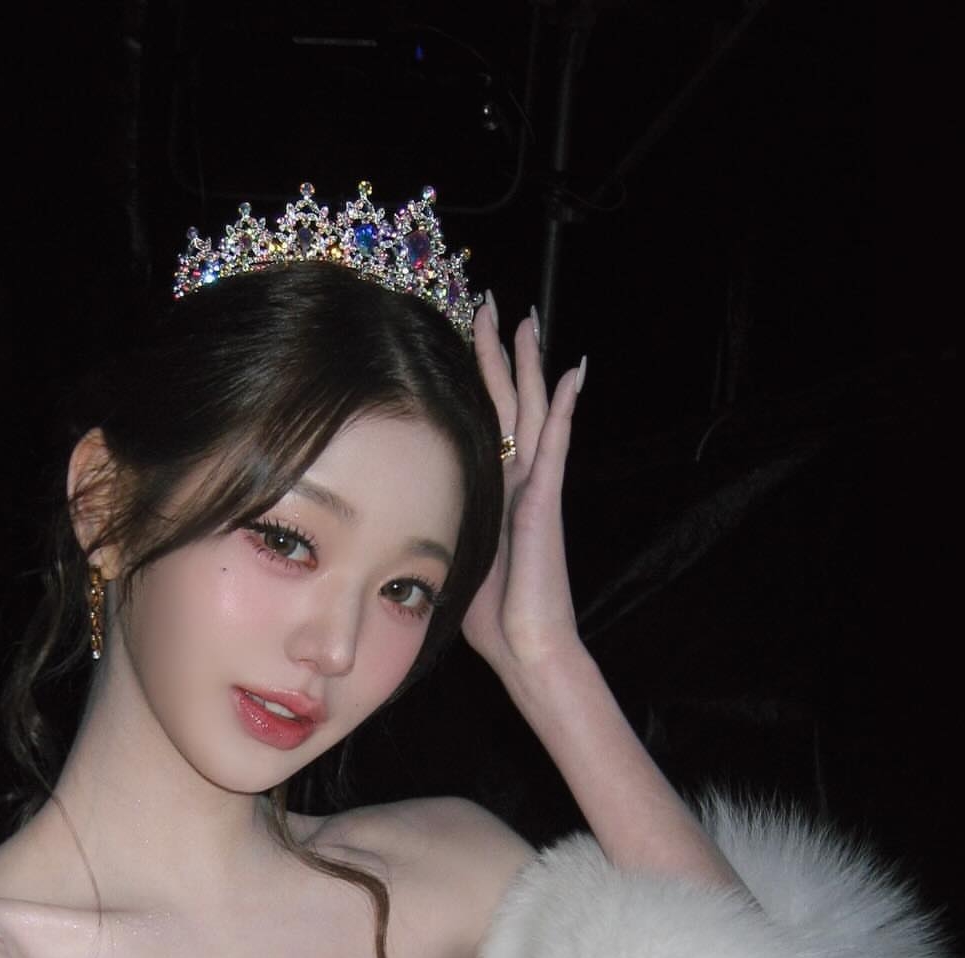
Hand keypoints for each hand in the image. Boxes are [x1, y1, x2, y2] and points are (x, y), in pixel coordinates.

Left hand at [461, 302, 584, 681]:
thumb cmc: (490, 616)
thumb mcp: (450, 557)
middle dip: (497, 354)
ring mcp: (535, 489)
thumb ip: (435, 528)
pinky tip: (573, 372)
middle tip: (489, 303)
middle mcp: (517, 482)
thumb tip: (391, 522)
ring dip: (528, 365)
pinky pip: (556, 444)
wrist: (526, 648)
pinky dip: (565, 407)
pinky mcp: (546, 502)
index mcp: (493, 492)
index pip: (481, 423)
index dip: (471, 382)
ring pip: (531, 411)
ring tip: (527, 318)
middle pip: (507, 403)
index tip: (457, 340)